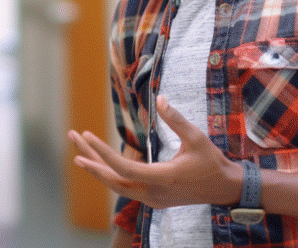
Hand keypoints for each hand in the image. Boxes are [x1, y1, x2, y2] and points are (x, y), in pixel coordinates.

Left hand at [68, 95, 241, 208]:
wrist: (225, 189)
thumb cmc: (212, 162)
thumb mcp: (197, 138)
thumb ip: (177, 120)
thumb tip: (160, 98)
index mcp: (163, 178)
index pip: (124, 169)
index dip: (102, 152)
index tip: (86, 135)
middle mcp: (153, 193)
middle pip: (112, 179)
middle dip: (90, 159)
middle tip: (72, 138)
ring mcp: (152, 199)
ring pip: (116, 186)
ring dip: (96, 169)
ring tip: (78, 154)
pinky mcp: (153, 199)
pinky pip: (124, 189)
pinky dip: (109, 176)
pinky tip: (99, 165)